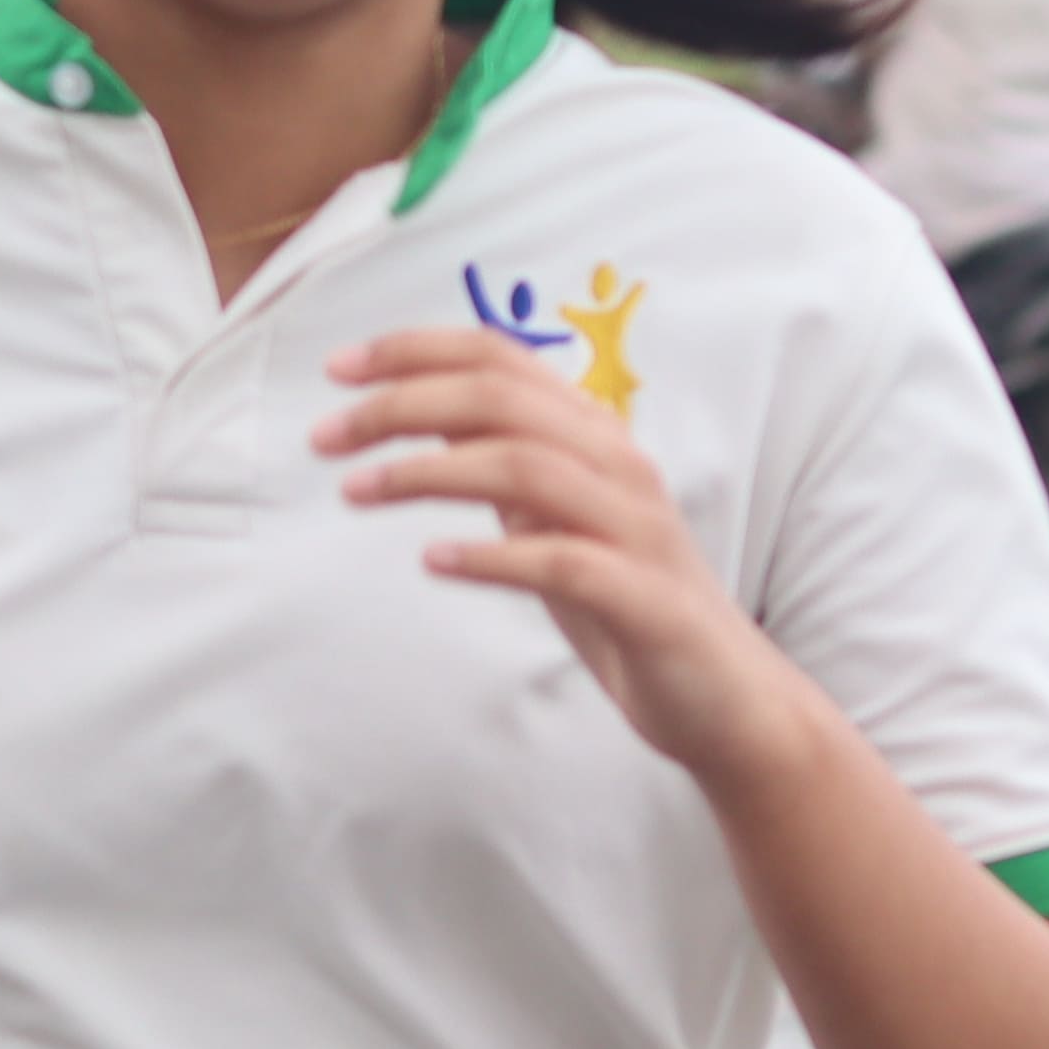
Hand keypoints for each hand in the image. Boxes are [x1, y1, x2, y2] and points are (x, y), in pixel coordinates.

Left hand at [320, 324, 811, 795]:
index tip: (337, 368)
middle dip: (402, 404)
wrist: (723, 698)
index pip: (501, 358)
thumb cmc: (623, 603)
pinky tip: (433, 560)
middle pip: (502, 399)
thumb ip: (501, 463)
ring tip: (356, 491)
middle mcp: (618, 465)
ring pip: (527, 466)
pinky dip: (493, 555)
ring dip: (430, 470)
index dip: (415, 350)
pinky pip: (563, 562)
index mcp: (593, 436)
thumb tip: (422, 415)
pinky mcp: (645, 599)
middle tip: (324, 436)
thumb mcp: (548, 520)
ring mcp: (635, 529)